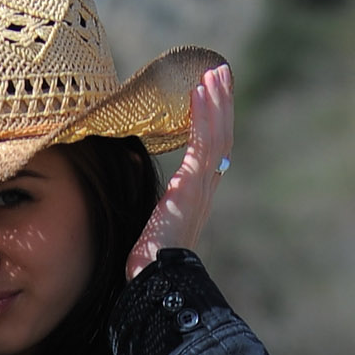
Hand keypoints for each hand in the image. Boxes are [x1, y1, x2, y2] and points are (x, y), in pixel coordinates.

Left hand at [125, 64, 233, 279]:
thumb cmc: (148, 260)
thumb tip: (132, 167)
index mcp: (198, 198)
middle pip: (221, 138)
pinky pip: (202, 143)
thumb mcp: (151, 221)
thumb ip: (153, 197)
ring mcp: (201, 187)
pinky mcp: (192, 186)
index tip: (210, 97)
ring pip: (216, 136)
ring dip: (215, 102)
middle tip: (219, 74)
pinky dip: (202, 116)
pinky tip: (199, 93)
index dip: (213, 123)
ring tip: (212, 74)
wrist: (155, 280)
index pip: (212, 152)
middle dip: (221, 105)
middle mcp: (205, 190)